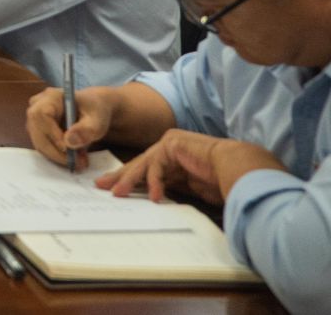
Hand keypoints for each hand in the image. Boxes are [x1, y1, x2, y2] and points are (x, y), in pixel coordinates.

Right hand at [25, 87, 116, 169]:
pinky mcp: (37, 130)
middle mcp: (37, 105)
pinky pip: (42, 145)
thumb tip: (69, 142)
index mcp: (51, 97)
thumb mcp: (97, 120)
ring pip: (38, 141)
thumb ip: (86, 130)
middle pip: (37, 131)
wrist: (93, 110)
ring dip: (57, 156)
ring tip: (79, 162)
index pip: (42, 115)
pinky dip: (56, 155)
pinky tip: (73, 158)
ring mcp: (35, 118)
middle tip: (77, 163)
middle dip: (55, 151)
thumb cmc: (95, 111)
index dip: (51, 133)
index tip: (67, 149)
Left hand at [99, 129, 231, 205]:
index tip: (116, 190)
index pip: (146, 170)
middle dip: (121, 177)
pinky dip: (154, 181)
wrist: (240, 169)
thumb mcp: (189, 188)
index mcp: (173, 160)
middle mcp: (169, 149)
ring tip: (119, 194)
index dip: (130, 180)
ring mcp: (169, 144)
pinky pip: (157, 165)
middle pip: (139, 164)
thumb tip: (151, 199)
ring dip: (129, 180)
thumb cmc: (221, 181)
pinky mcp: (172, 144)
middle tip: (102, 186)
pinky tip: (154, 196)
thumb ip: (170, 188)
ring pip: (143, 164)